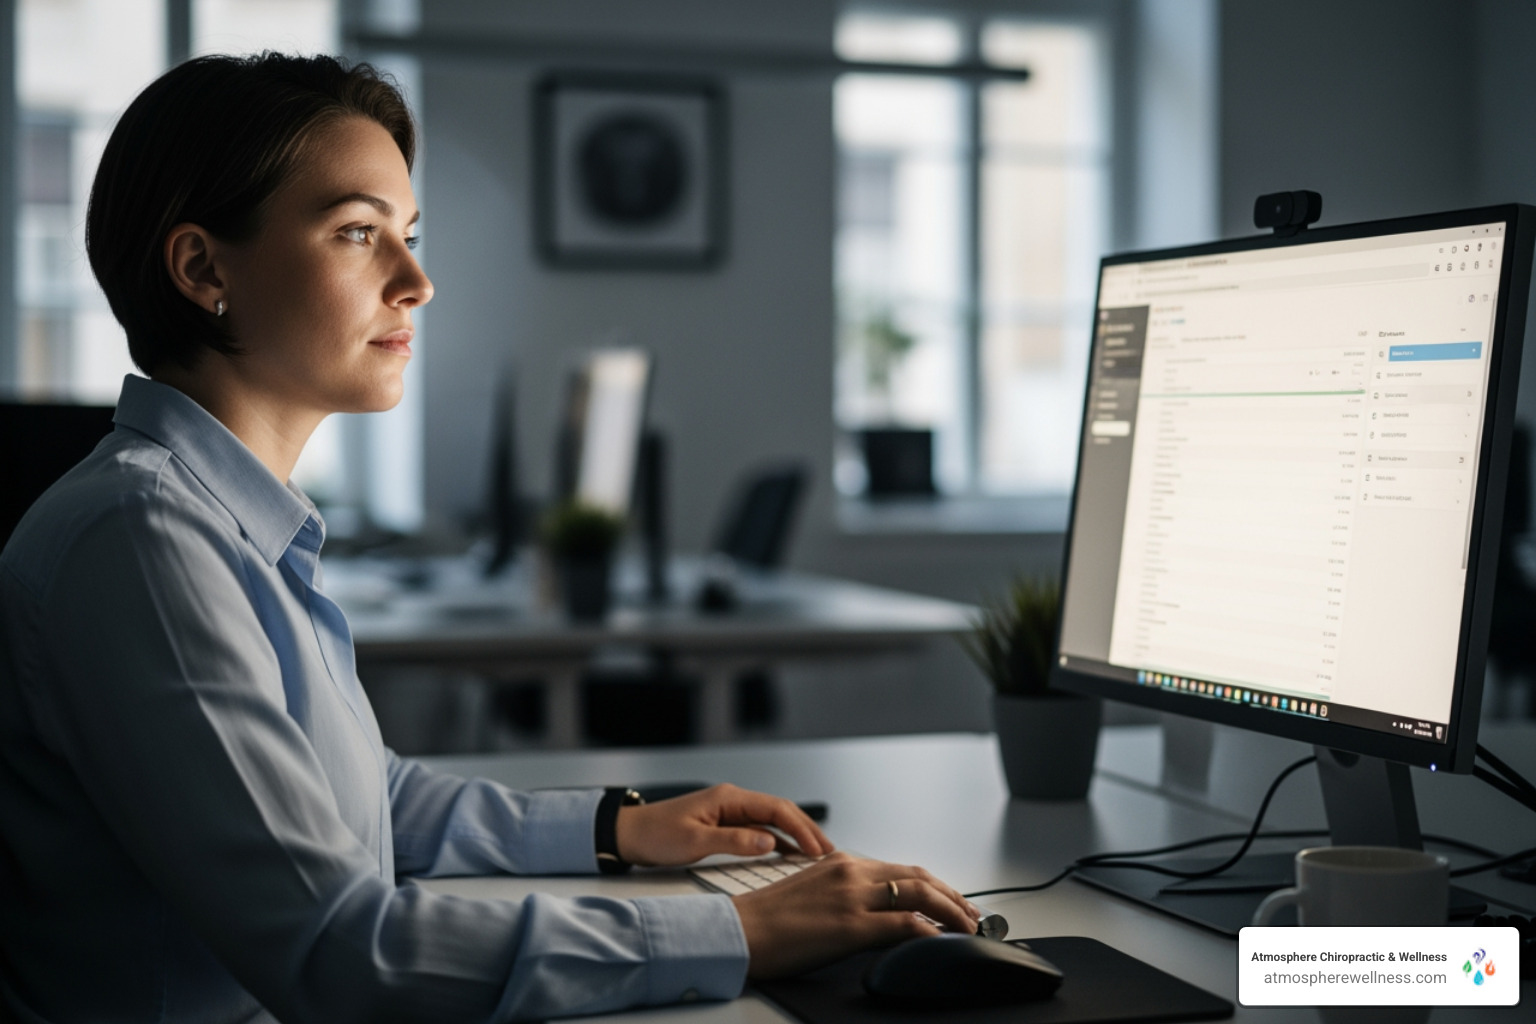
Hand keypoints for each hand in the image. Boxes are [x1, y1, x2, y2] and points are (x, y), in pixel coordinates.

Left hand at [613, 783, 832, 866]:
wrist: (630, 834)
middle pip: (781, 811)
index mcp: (728, 798)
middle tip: (828, 851)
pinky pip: (760, 829)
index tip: (818, 848)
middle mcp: (733, 800)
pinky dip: (779, 840)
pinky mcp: (725, 823)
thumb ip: (734, 841)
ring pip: (773, 820)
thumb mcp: (694, 841)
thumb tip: (769, 841)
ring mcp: (730, 811)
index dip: (802, 828)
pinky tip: (790, 854)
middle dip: (807, 830)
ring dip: (796, 835)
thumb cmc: (656, 835)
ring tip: (817, 854)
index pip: (776, 808)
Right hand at [731, 852, 982, 978]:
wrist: (740, 931)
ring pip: (918, 895)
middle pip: (917, 877)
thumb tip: (874, 911)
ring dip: (950, 911)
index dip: (932, 884)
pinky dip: (930, 932)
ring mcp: (853, 897)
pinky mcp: (851, 926)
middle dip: (951, 895)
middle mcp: (851, 872)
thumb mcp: (812, 892)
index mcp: (842, 863)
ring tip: (968, 927)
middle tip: (971, 914)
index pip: (900, 869)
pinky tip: (943, 941)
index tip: (949, 898)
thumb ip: (845, 893)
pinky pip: (905, 925)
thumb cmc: (768, 919)